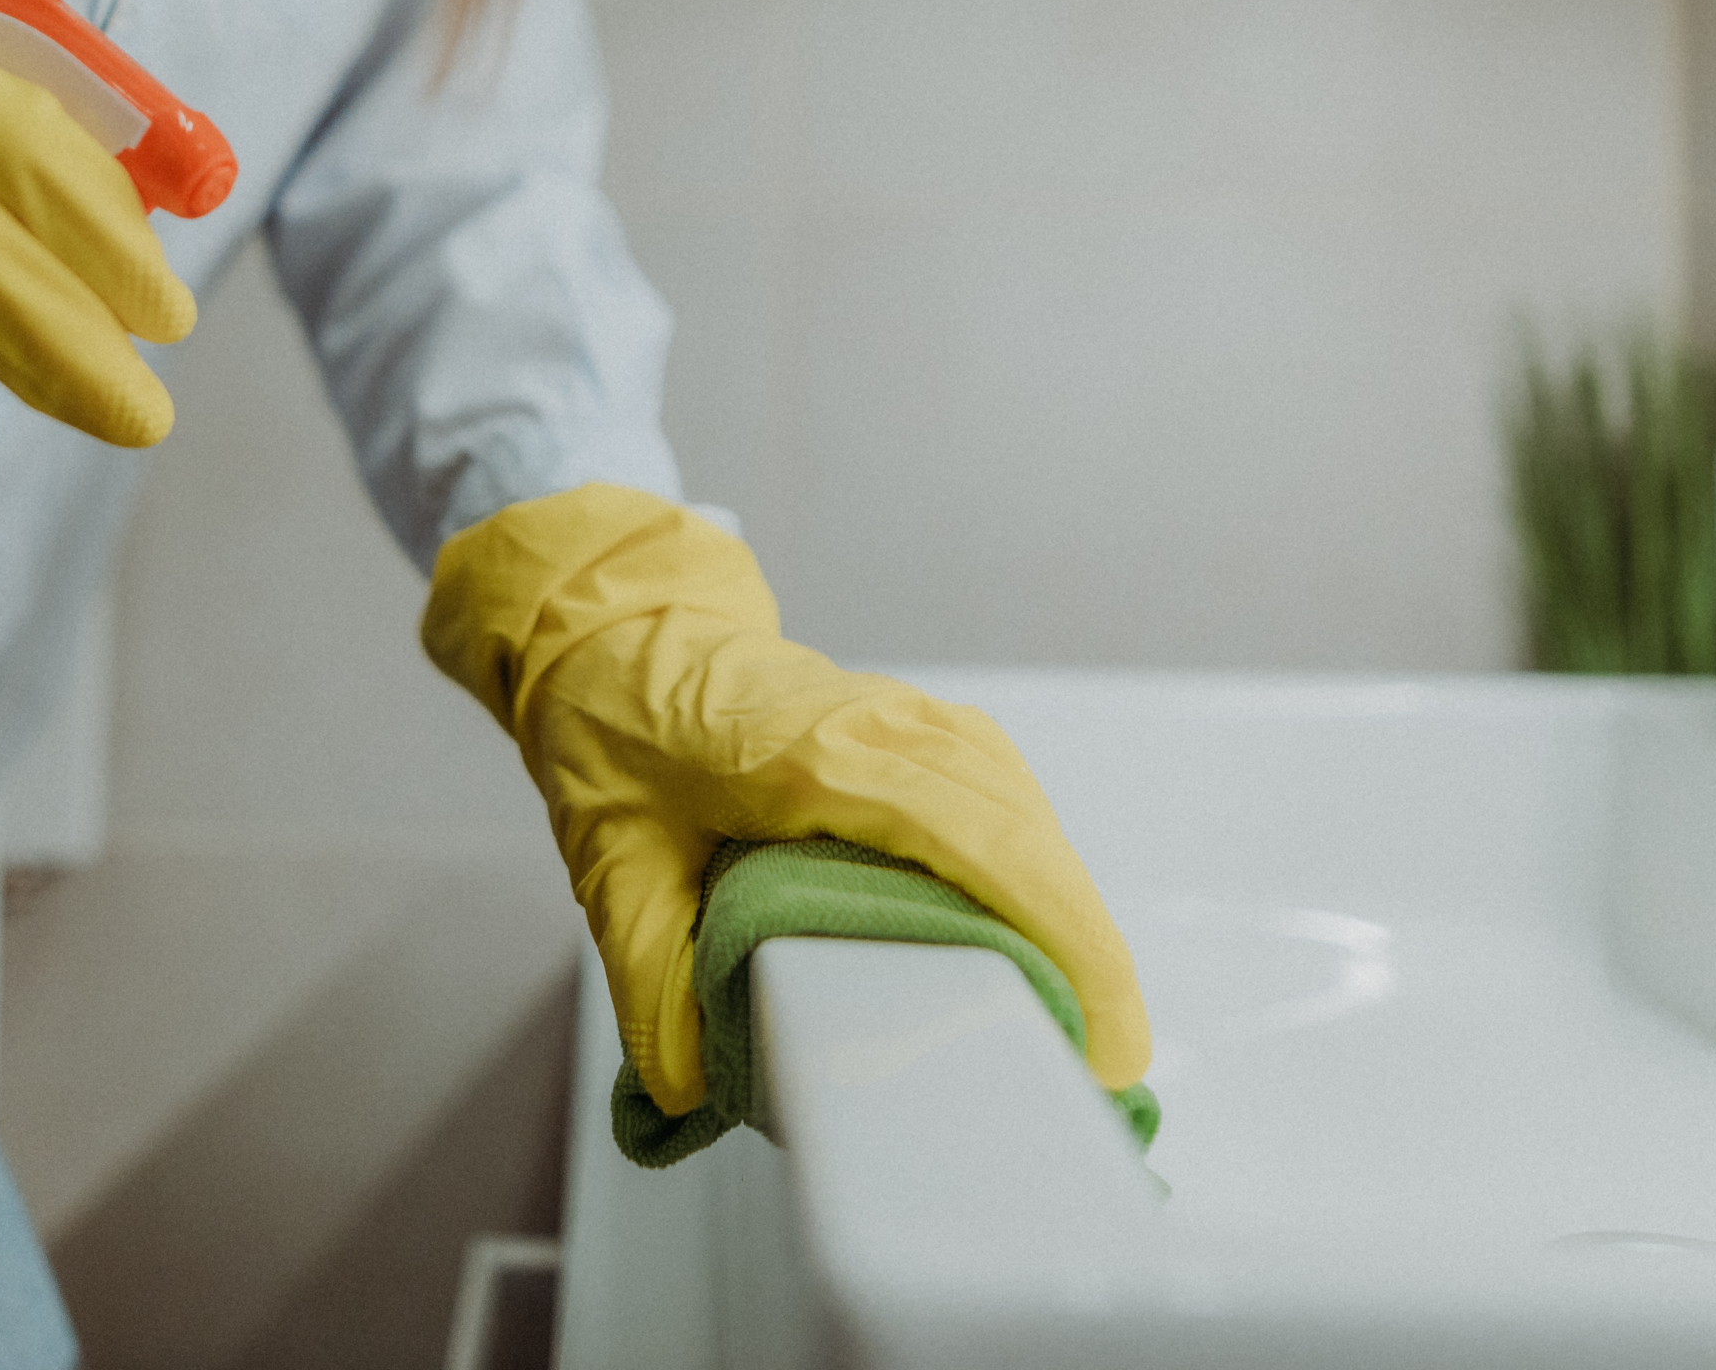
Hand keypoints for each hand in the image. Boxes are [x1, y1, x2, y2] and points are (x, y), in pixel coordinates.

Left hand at [421, 484, 1149, 1113]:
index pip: (970, 836)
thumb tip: (696, 1083)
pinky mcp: (920, 728)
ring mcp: (910, 715)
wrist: (613, 632)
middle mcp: (881, 723)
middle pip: (1024, 831)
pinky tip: (1038, 938)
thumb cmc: (615, 730)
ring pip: (1027, 813)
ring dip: (1067, 911)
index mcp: (811, 753)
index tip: (1098, 1029)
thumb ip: (652, 978)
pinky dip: (1037, 870)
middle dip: (1085, 948)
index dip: (1053, 931)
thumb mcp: (611, 863)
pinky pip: (1005, 797)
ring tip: (1080, 1019)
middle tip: (1105, 1066)